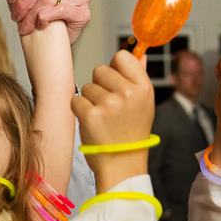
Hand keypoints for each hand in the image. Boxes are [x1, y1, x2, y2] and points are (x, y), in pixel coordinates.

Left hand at [72, 50, 154, 191]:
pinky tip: (91, 123)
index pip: (122, 56)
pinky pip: (76, 100)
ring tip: (102, 118)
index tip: (115, 84)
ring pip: (87, 86)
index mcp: (144, 87)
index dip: (114, 69)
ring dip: (89, 101)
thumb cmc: (131, 135)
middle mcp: (128, 93)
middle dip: (99, 86)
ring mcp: (109, 104)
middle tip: (108, 107)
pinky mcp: (91, 115)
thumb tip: (141, 54)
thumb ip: (139, 77)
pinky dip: (79, 111)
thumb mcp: (144, 105)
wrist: (122, 166)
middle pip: (100, 70)